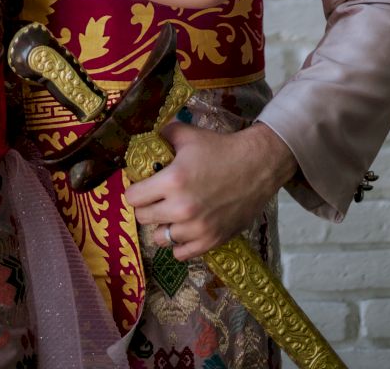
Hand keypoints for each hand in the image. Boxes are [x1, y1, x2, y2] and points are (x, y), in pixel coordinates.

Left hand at [124, 122, 296, 259]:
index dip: (135, 190)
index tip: (142, 186)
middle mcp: (181, 209)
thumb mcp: (187, 135)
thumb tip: (147, 138)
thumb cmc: (220, 148)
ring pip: (160, 238)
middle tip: (156, 198)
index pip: (133, 198)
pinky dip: (179, 243)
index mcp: (172, 181)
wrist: (256, 166)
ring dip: (162, 225)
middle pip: (143, 218)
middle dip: (146, 206)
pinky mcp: (211, 241)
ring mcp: (196, 229)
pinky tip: (184, 229)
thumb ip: (162, 135)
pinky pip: (181, 254)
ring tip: (171, 214)